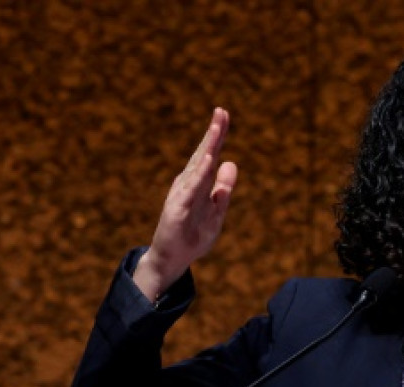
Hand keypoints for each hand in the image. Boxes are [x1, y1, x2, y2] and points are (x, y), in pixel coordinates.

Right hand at [134, 108, 238, 300]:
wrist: (173, 258)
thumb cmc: (193, 234)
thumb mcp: (216, 211)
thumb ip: (223, 189)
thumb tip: (230, 163)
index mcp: (198, 183)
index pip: (210, 156)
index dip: (217, 136)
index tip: (224, 114)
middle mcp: (189, 184)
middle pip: (203, 155)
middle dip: (213, 134)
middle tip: (222, 112)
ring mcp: (182, 195)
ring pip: (197, 168)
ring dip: (207, 148)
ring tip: (217, 130)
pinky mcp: (177, 209)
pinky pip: (191, 189)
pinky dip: (199, 174)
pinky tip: (207, 160)